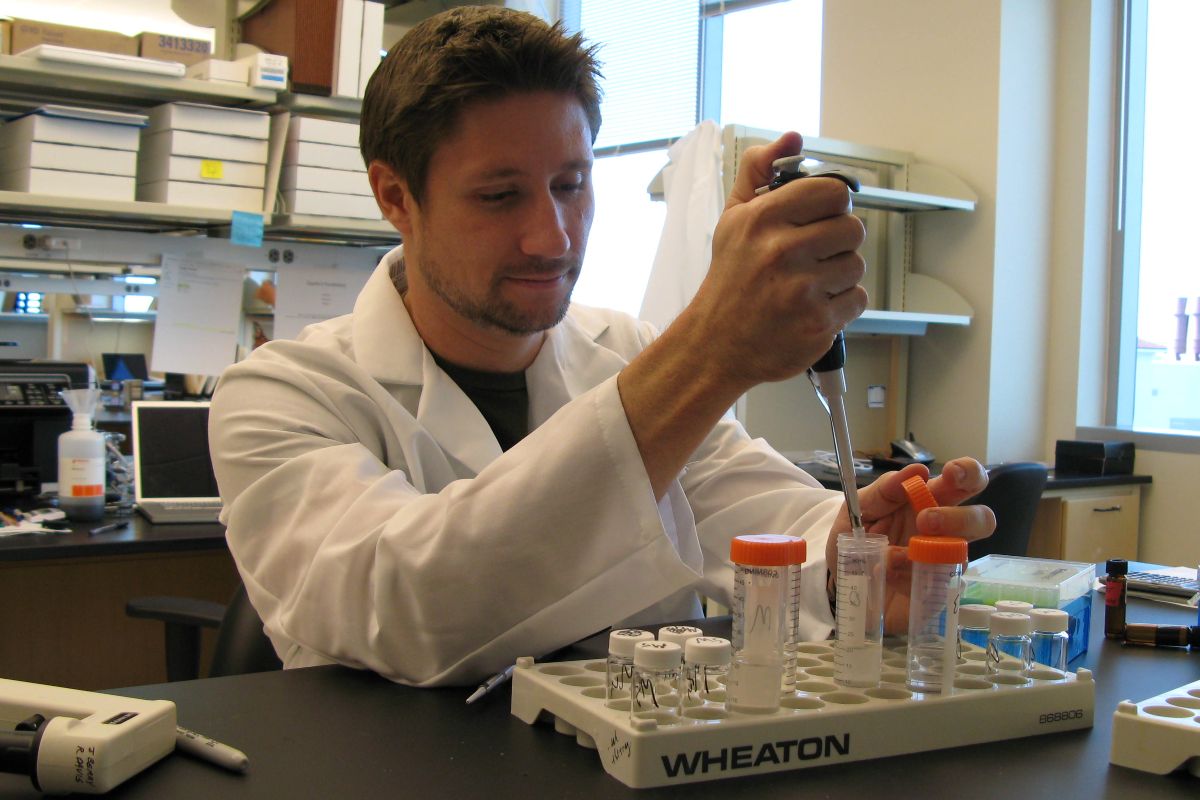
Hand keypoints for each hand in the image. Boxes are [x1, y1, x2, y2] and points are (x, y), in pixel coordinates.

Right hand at [678, 132, 867, 390]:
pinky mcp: (819, 323)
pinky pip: (858, 299)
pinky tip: (814, 307)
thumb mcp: (732, 219)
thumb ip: (758, 172)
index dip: (831, 205)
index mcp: (763, 219)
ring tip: (809, 284)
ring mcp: (803, 290)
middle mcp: (783, 252)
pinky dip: (842, 305)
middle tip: (813, 256)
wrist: (716, 345)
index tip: (818, 219)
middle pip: (853, 228)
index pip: (832, 192)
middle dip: (837, 242)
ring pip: (857, 265)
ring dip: (840, 274)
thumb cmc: (728, 281)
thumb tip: (792, 136)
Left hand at [824, 458, 994, 633]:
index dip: (968, 474)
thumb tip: (916, 470)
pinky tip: (885, 574)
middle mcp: (945, 531)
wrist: (842, 580)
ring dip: (925, 553)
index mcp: (929, 501)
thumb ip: (884, 490)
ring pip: (963, 556)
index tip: (951, 474)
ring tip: (890, 555)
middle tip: (925, 519)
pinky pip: (935, 586)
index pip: (965, 481)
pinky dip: (907, 578)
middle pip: (983, 520)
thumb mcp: (860, 509)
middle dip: (960, 518)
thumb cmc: (858, 537)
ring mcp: (945, 563)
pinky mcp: (936, 593)